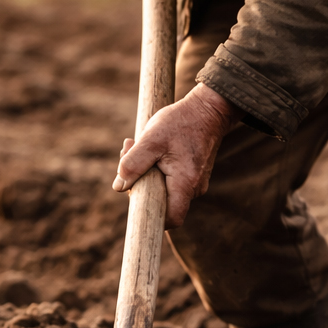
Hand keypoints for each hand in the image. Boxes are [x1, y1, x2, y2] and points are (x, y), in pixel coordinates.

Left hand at [112, 84, 239, 227]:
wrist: (208, 109)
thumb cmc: (181, 122)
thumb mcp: (151, 139)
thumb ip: (133, 163)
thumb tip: (119, 186)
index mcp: (185, 184)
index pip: (171, 219)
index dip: (151, 216)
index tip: (135, 194)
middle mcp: (194, 188)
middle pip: (162, 203)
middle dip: (139, 183)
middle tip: (127, 152)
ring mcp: (196, 182)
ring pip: (164, 190)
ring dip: (145, 172)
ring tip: (135, 144)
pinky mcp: (193, 175)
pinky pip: (171, 181)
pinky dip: (156, 168)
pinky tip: (149, 148)